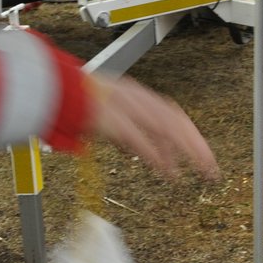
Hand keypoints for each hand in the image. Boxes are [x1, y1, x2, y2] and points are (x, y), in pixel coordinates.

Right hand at [87, 74, 218, 180]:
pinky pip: (140, 137)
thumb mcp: (111, 121)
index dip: (190, 136)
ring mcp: (125, 106)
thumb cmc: (77, 105)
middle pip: (176, 121)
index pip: (173, 116)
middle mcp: (136, 98)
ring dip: (186, 150)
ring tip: (199, 171)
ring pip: (166, 127)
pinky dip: (155, 154)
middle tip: (210, 168)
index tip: (203, 155)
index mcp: (138, 96)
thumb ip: (131, 137)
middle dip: (196, 145)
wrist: (52, 90)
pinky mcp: (111, 118)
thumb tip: (151, 156)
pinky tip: (167, 170)